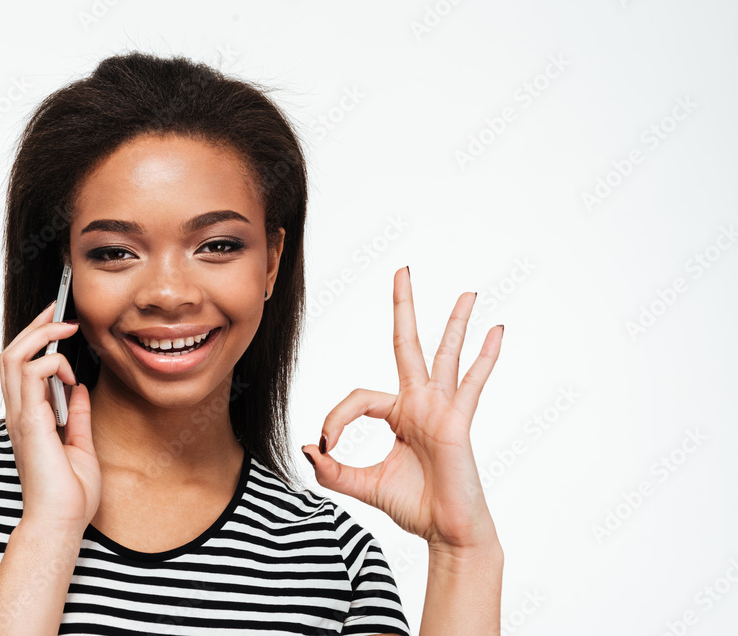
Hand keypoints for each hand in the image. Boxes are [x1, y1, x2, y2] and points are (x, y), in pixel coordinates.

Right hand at [0, 301, 100, 539]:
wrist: (62, 521)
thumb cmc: (69, 495)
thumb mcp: (80, 445)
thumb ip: (77, 416)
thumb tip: (79, 390)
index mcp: (28, 418)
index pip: (20, 367)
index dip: (35, 338)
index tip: (58, 321)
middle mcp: (19, 414)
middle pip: (10, 354)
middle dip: (35, 326)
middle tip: (60, 312)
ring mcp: (20, 417)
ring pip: (13, 357)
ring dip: (40, 336)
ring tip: (65, 332)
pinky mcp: (30, 422)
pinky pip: (31, 375)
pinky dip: (50, 363)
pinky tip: (70, 375)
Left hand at [302, 266, 502, 552]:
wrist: (446, 533)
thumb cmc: (414, 507)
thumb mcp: (362, 484)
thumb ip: (333, 470)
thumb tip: (307, 449)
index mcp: (398, 414)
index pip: (358, 396)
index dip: (336, 416)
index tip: (326, 444)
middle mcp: (420, 404)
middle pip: (407, 345)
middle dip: (404, 307)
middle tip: (402, 271)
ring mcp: (441, 409)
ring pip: (446, 355)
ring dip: (455, 323)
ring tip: (467, 293)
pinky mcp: (458, 422)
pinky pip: (473, 384)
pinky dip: (485, 357)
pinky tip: (497, 331)